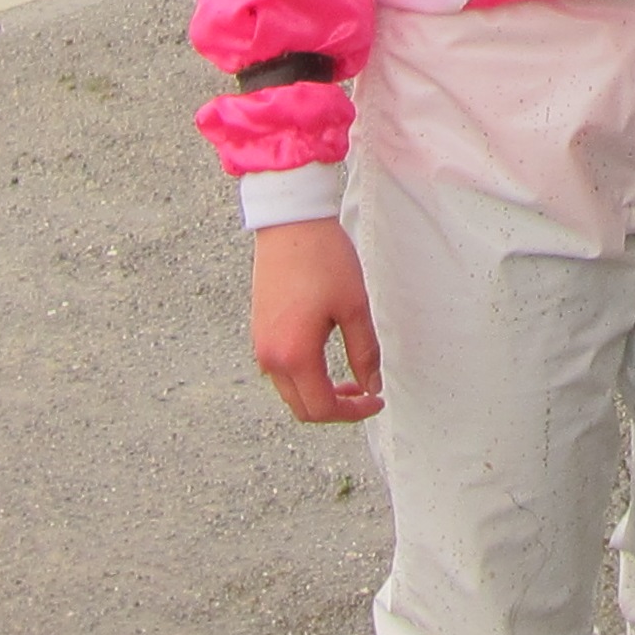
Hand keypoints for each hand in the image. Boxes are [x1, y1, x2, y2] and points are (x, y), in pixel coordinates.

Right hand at [251, 218, 383, 422]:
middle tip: (364, 392)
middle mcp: (270, 356)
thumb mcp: (354, 307)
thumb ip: (364, 352)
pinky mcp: (259, 328)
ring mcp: (261, 343)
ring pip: (290, 390)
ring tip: (348, 376)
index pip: (322, 407)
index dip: (353, 412)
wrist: (290, 221)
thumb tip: (372, 385)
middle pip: (302, 407)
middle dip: (335, 408)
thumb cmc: (323, 258)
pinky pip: (280, 369)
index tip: (376, 399)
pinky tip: (324, 356)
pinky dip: (303, 375)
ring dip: (318, 392)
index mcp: (294, 355)